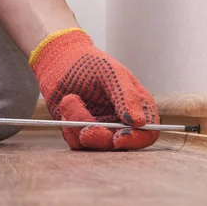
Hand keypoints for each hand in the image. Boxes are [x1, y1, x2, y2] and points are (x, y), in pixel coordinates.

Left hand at [30, 28, 159, 150]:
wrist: (58, 60)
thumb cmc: (89, 63)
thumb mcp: (112, 73)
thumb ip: (127, 96)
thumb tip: (140, 122)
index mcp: (137, 106)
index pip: (147, 133)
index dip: (136, 140)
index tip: (118, 137)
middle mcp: (121, 121)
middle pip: (118, 145)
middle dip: (99, 137)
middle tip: (84, 129)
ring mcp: (101, 128)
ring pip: (94, 145)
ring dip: (78, 124)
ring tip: (69, 99)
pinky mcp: (81, 133)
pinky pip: (76, 143)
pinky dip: (68, 128)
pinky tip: (66, 107)